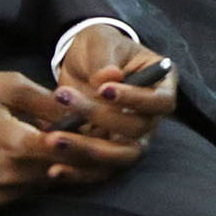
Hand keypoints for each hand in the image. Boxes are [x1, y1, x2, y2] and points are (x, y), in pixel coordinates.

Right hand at [0, 59, 141, 208]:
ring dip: (58, 168)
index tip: (110, 130)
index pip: (74, 155)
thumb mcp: (7, 85)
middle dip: (82, 157)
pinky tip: (38, 156)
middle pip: (63, 174)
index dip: (93, 142)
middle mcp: (10, 180)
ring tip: (71, 146)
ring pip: (44, 185)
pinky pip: (21, 192)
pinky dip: (33, 176)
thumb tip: (81, 110)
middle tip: (100, 139)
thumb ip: (48, 102)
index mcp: (19, 149)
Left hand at [53, 22, 178, 162]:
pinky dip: (78, 172)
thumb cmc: (99, 47)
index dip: (135, 100)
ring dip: (86, 150)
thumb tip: (109, 77)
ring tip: (53, 139)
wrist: (82, 64)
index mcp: (161, 86)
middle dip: (100, 117)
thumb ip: (105, 60)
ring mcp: (132, 139)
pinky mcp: (109, 154)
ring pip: (119, 156)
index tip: (104, 90)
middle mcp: (152, 118)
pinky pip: (99, 171)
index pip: (160, 102)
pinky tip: (54, 169)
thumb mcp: (101, 43)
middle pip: (137, 130)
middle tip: (64, 98)